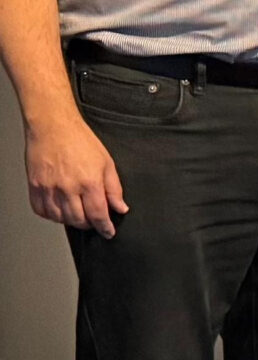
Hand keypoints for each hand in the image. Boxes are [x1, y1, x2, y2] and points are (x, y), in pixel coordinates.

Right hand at [25, 114, 124, 232]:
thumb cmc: (80, 141)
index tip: (108, 232)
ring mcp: (49, 188)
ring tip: (78, 213)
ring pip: (60, 218)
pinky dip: (51, 215)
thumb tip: (121, 208)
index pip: (98, 214)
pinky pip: (41, 211)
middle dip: (89, 225)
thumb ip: (114, 189)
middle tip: (94, 221)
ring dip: (71, 221)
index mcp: (89, 181)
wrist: (53, 127)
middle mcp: (68, 187)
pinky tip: (60, 209)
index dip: (105, 227)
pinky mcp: (35, 186)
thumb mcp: (107, 163)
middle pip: (78, 220)